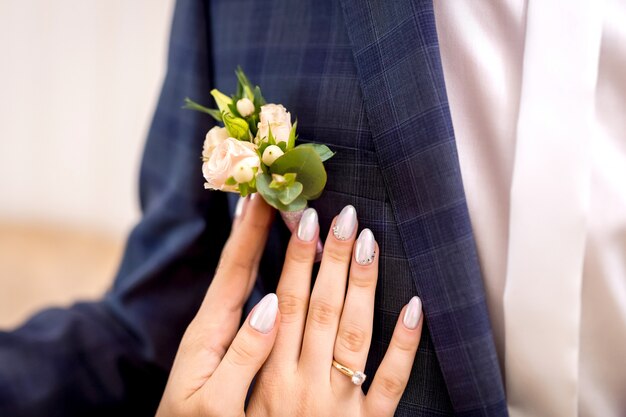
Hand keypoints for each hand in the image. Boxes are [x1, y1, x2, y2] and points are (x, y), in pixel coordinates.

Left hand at [156, 195, 278, 416]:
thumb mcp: (214, 403)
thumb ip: (242, 357)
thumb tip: (272, 306)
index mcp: (208, 332)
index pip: (234, 270)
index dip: (249, 232)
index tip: (264, 195)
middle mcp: (214, 323)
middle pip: (238, 264)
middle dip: (255, 225)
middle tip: (272, 187)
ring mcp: (221, 331)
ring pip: (244, 275)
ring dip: (259, 241)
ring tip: (274, 210)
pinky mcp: (230, 342)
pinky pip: (250, 295)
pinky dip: (261, 268)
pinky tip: (274, 260)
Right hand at [246, 205, 422, 416]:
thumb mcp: (243, 402)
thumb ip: (256, 358)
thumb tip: (270, 303)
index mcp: (270, 378)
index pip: (284, 304)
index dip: (294, 258)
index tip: (303, 219)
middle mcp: (304, 385)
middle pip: (319, 308)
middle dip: (329, 258)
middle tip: (341, 214)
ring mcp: (340, 403)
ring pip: (353, 333)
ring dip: (362, 284)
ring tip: (368, 240)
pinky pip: (391, 381)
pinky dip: (404, 343)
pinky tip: (415, 305)